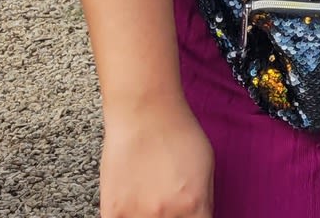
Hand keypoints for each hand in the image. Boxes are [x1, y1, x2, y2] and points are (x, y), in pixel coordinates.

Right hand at [100, 102, 213, 217]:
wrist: (144, 112)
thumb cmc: (178, 133)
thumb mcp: (207, 167)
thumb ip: (203, 200)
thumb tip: (199, 216)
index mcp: (194, 205)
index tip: (189, 215)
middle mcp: (165, 215)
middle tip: (170, 205)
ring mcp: (135, 215)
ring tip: (150, 201)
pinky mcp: (112, 211)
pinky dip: (129, 217)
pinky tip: (134, 207)